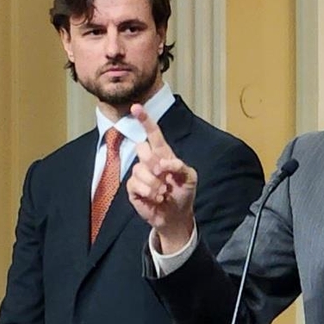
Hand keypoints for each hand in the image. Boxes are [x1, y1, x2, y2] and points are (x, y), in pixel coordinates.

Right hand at [125, 105, 197, 252]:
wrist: (176, 216)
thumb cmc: (183, 193)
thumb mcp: (190, 177)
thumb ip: (180, 166)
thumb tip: (163, 163)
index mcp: (163, 154)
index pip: (152, 133)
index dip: (145, 120)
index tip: (136, 107)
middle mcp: (149, 161)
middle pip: (141, 148)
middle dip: (152, 161)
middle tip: (163, 175)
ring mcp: (140, 174)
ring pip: (139, 169)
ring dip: (155, 183)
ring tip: (163, 192)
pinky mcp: (133, 189)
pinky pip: (135, 184)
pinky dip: (148, 192)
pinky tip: (156, 198)